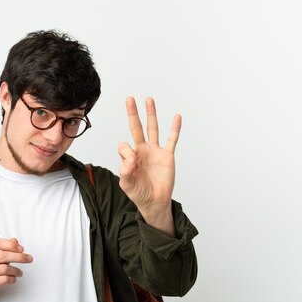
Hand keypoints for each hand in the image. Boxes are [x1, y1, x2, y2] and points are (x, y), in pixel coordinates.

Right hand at [0, 238, 32, 301]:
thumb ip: (4, 249)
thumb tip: (14, 241)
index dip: (11, 245)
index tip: (21, 249)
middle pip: (3, 255)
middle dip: (19, 257)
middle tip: (28, 259)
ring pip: (5, 268)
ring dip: (16, 270)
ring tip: (19, 272)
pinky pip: (4, 279)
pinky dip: (12, 279)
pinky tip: (13, 278)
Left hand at [118, 97, 180, 233]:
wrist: (154, 202)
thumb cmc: (139, 193)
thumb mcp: (126, 184)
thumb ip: (125, 171)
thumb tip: (130, 158)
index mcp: (130, 156)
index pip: (124, 145)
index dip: (126, 153)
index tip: (131, 164)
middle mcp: (142, 150)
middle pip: (136, 128)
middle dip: (133, 114)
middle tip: (129, 99)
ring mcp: (155, 151)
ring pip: (152, 129)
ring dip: (151, 114)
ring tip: (149, 99)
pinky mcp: (167, 155)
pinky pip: (172, 139)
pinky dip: (175, 128)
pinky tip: (177, 117)